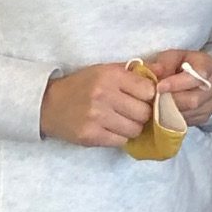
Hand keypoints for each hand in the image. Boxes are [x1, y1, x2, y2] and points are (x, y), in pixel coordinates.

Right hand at [40, 63, 154, 146]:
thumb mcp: (106, 71)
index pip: (148, 90)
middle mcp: (103, 95)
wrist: (46, 104)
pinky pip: (120, 141)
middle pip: (144, 112)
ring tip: (121, 121)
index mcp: (110, 76)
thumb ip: (136, 72)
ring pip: (134, 129)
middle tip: (132, 113)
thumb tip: (165, 70)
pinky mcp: (89, 136)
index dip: (149, 97)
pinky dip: (119, 138)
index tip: (142, 99)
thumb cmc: (81, 85)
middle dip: (142, 114)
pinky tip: (110, 130)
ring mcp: (96, 117)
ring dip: (132, 128)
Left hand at [143, 49, 211, 126]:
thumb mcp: (173, 57)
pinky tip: (166, 110)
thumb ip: (163, 63)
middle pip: (193, 100)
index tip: (159, 87)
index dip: (177, 84)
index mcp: (208, 66)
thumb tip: (152, 71)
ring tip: (157, 104)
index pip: (196, 77)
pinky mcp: (206, 116)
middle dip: (170, 100)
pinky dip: (174, 118)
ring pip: (189, 113)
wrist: (197, 78)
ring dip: (170, 111)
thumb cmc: (183, 65)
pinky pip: (188, 121)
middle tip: (153, 99)